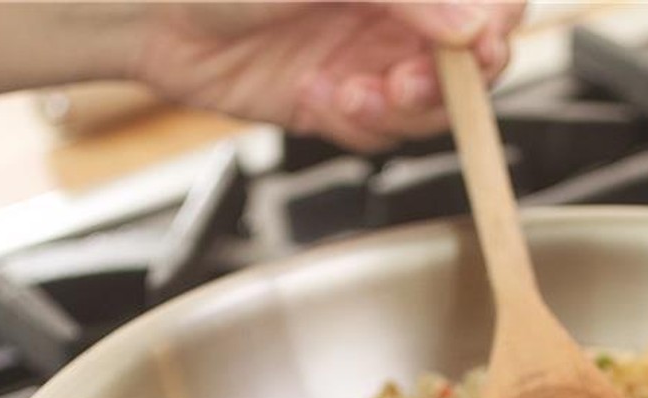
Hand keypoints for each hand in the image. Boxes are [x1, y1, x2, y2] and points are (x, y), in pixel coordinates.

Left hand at [131, 2, 524, 151]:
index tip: (480, 46)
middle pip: (471, 64)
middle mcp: (397, 12)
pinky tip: (322, 99)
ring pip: (430, 109)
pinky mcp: (340, 104)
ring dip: (402, 112)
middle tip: (407, 82)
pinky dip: (358, 128)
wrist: (151, 9)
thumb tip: (469, 28)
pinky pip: (379, 135)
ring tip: (356, 93)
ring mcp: (371, 59)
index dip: (496, 25)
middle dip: (449, 83)